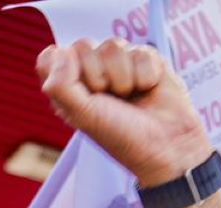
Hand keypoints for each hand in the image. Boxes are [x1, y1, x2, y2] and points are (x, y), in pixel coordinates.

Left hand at [36, 38, 210, 188]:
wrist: (168, 147)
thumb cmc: (124, 137)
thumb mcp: (83, 117)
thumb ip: (60, 85)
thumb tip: (62, 51)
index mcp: (71, 87)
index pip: (52, 57)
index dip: (66, 71)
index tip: (82, 96)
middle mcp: (93, 72)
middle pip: (82, 46)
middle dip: (99, 77)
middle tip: (113, 102)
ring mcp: (120, 64)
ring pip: (113, 46)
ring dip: (124, 78)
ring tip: (133, 98)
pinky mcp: (147, 59)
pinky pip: (140, 51)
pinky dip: (146, 75)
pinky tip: (150, 91)